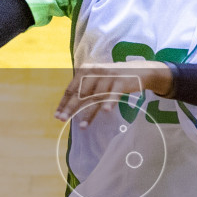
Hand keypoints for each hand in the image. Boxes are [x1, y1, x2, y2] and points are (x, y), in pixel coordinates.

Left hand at [54, 61, 175, 127]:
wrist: (139, 71)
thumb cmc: (114, 79)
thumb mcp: (98, 81)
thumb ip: (86, 90)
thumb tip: (70, 107)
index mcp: (87, 70)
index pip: (71, 88)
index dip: (64, 103)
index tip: (57, 115)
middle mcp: (95, 71)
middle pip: (80, 93)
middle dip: (71, 108)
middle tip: (63, 120)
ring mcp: (108, 76)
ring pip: (95, 97)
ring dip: (88, 113)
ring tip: (82, 126)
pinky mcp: (121, 81)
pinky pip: (114, 94)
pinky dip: (110, 102)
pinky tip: (105, 112)